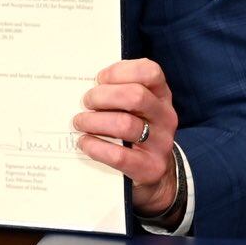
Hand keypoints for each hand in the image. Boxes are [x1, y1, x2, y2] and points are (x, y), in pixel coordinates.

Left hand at [73, 57, 179, 218]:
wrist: (156, 173)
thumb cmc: (136, 129)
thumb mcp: (135, 107)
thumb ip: (118, 92)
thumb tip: (84, 85)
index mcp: (161, 95)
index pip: (149, 72)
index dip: (120, 71)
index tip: (100, 79)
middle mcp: (165, 116)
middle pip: (136, 96)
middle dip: (103, 96)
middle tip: (86, 102)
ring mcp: (161, 143)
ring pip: (125, 124)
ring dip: (94, 121)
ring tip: (80, 122)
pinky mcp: (150, 167)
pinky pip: (119, 155)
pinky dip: (96, 147)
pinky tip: (84, 142)